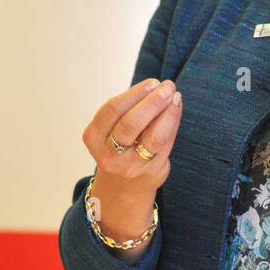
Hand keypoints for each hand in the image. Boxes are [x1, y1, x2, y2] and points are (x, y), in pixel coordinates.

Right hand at [80, 79, 181, 242]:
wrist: (123, 187)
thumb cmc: (119, 147)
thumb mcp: (112, 128)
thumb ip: (129, 109)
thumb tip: (158, 87)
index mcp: (93, 137)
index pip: (112, 110)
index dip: (134, 93)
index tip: (152, 82)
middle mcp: (109, 155)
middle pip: (131, 123)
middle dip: (152, 101)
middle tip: (167, 86)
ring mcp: (130, 166)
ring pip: (153, 137)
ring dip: (167, 112)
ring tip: (175, 95)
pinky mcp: (151, 172)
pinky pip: (165, 144)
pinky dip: (173, 123)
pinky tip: (176, 108)